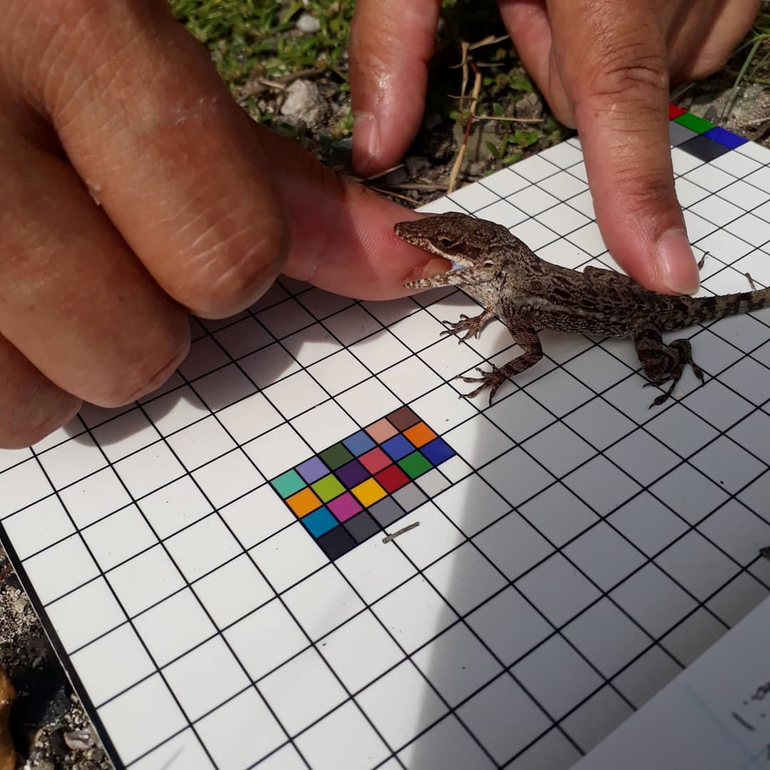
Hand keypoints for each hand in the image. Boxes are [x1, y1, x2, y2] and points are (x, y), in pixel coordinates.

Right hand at [0, 0, 436, 448]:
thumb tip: (394, 258)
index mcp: (56, 16)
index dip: (241, 267)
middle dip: (148, 328)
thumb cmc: (25, 3)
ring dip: (54, 360)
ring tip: (29, 267)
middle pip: (127, 352)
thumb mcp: (130, 23)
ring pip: (23, 407)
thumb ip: (265, 156)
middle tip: (105, 248)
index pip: (223, 246)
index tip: (229, 247)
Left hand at [349, 0, 758, 293]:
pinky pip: (701, 30)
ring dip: (610, 45)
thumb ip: (396, 34)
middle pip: (623, 86)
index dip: (639, 189)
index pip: (621, 89)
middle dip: (567, 64)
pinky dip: (652, 24)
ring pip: (666, 63)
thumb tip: (375, 150)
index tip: (665, 272)